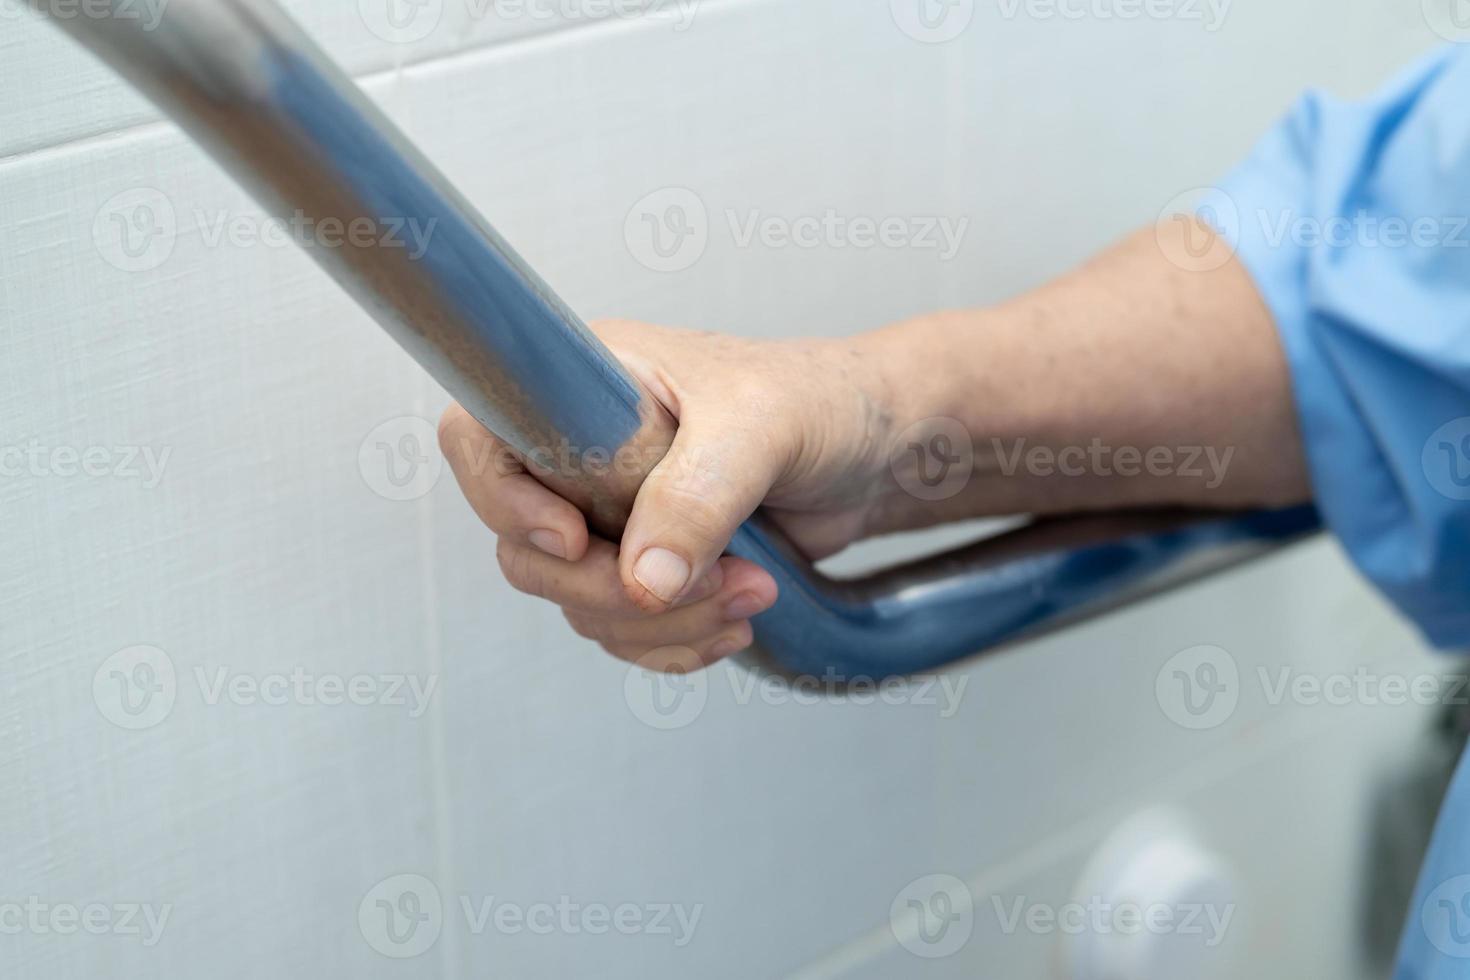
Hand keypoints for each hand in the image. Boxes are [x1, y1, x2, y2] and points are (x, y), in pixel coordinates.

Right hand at [438, 319, 913, 668]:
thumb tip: (643, 578)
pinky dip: (672, 644)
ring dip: (660, 623)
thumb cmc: (820, 401)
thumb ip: (698, 494)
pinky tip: (732, 623)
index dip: (503, 500)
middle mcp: (580, 453)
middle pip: (527, 549)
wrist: (875, 452)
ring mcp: (611, 516)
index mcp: (583, 388)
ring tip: (751, 593)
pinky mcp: (648, 566)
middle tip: (706, 583)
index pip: (481, 438)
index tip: (574, 536)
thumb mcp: (761, 427)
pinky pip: (622, 630)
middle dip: (610, 587)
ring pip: (579, 603)